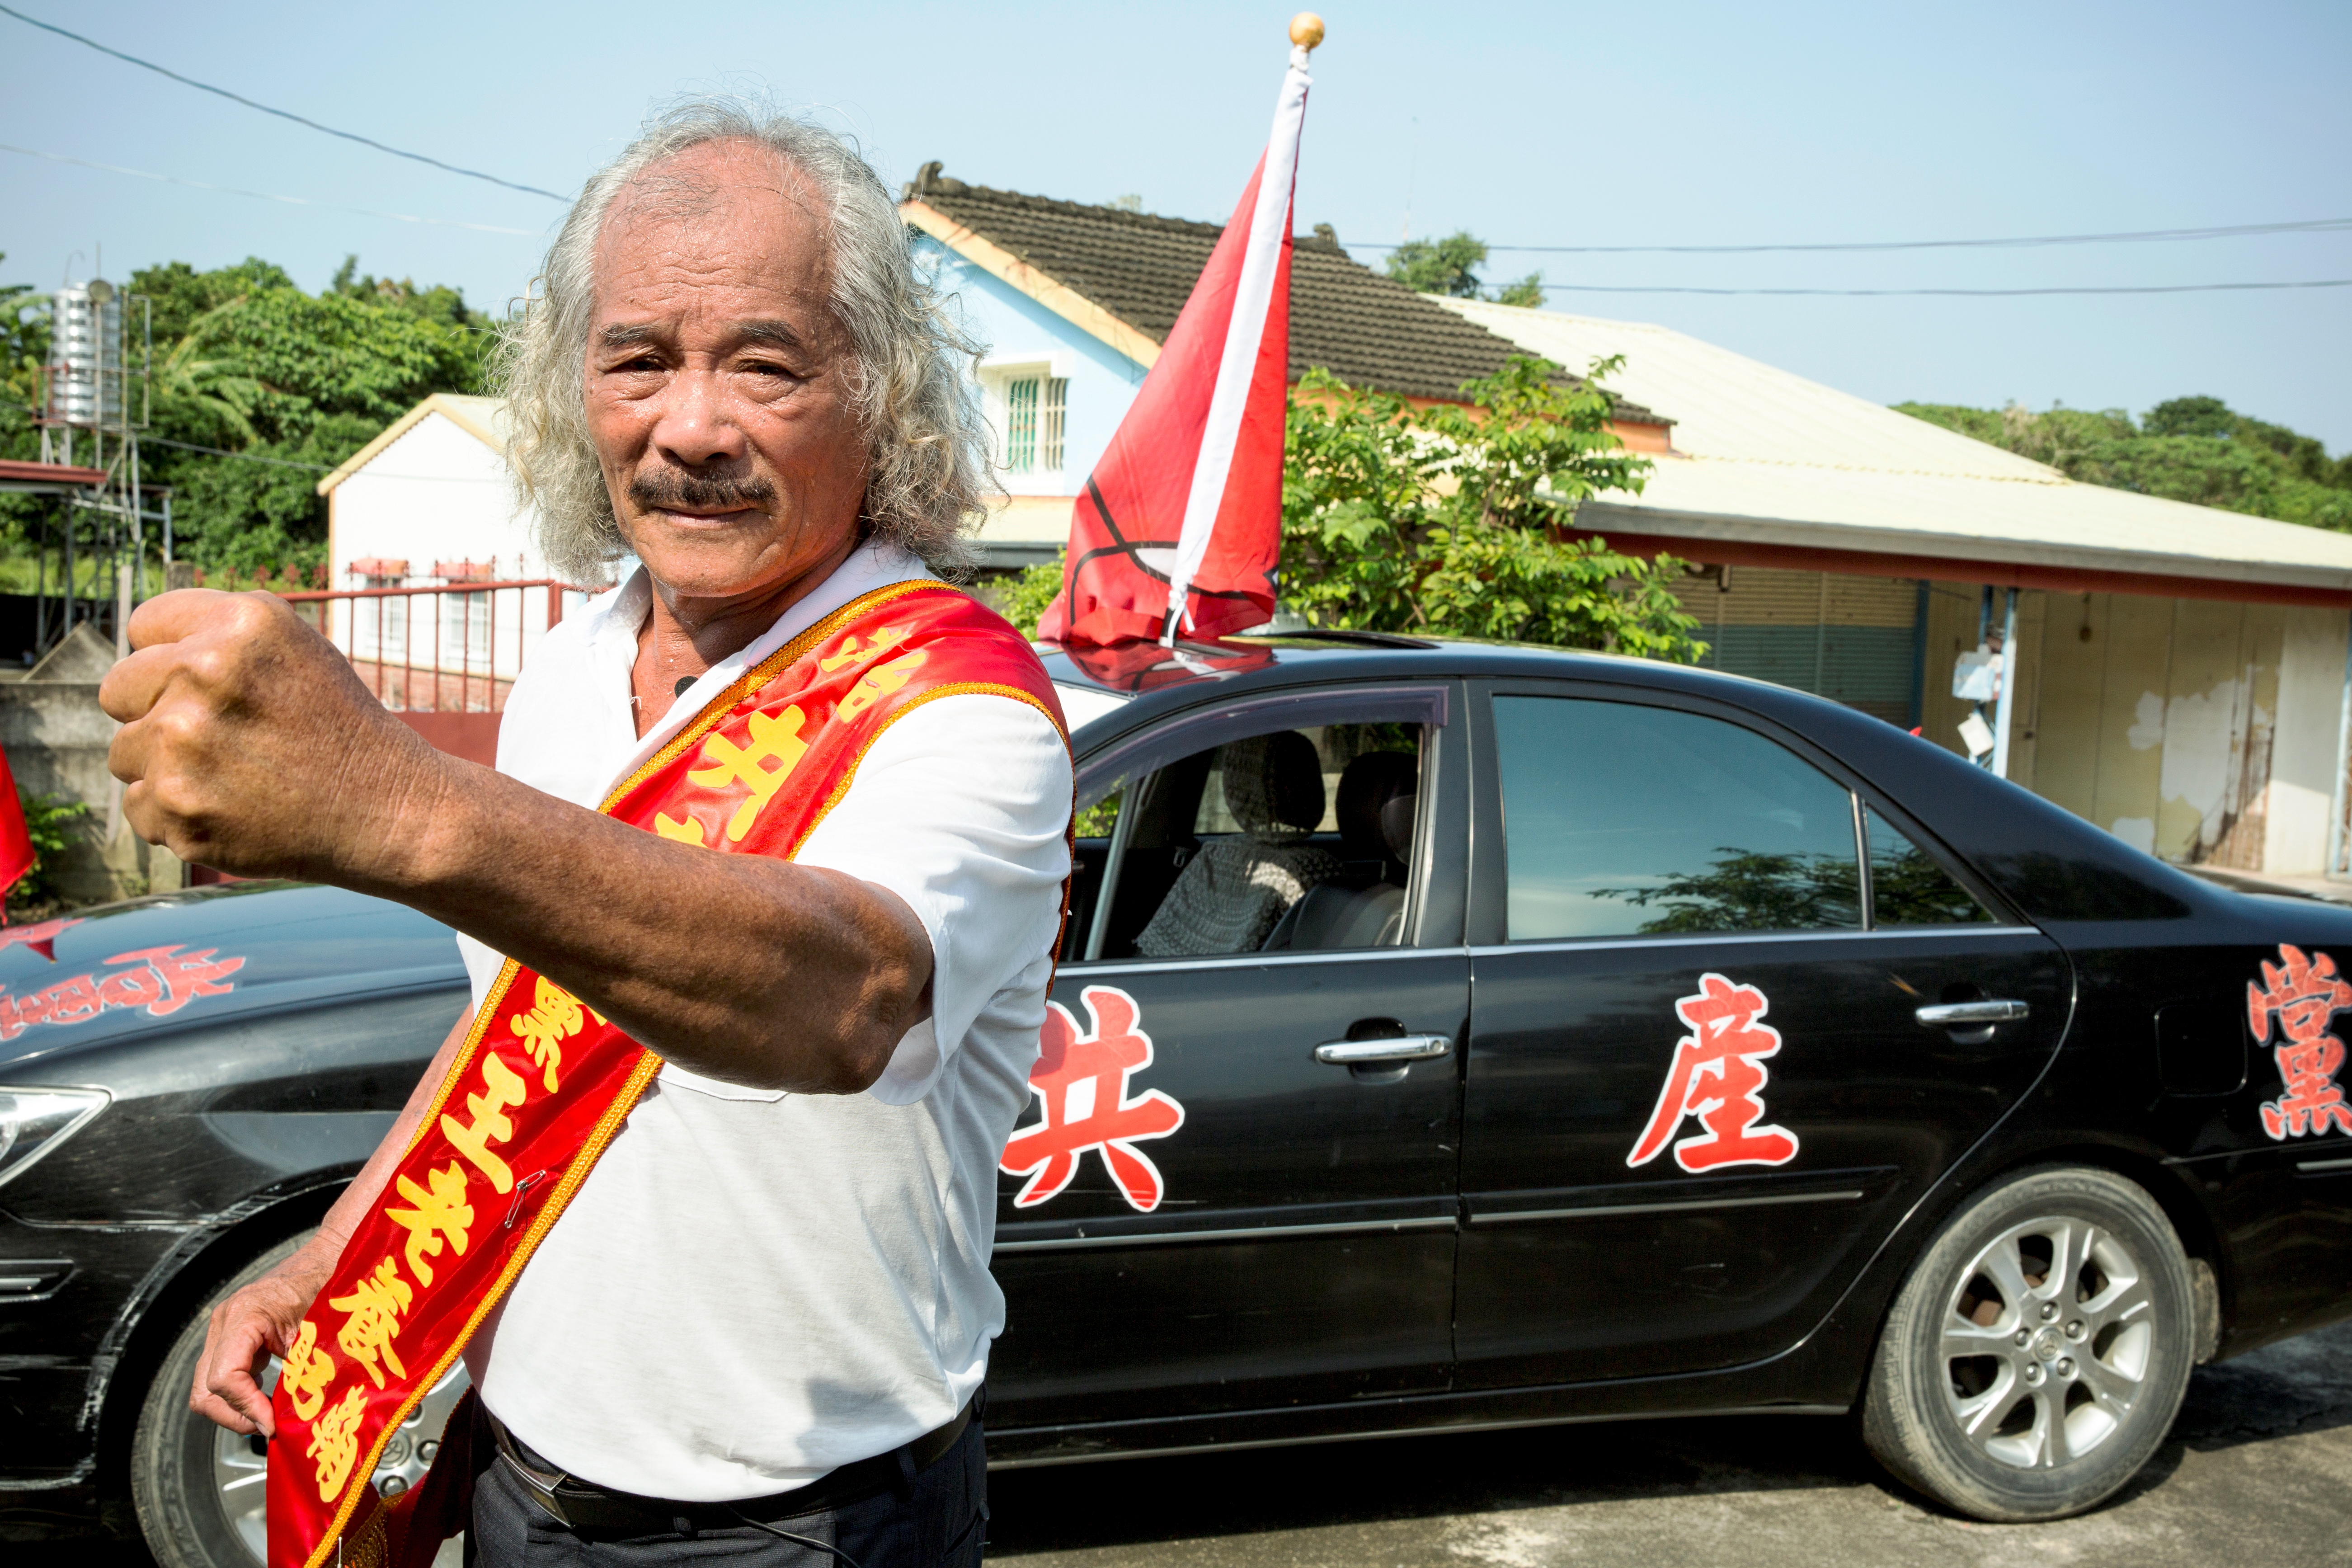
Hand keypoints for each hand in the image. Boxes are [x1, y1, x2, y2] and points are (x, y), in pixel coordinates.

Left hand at [100, 590, 450, 882]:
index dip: (177, 657)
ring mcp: (185, 745)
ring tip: (235, 776)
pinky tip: (234, 811)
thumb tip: (135, 654)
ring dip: (166, 766)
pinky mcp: (177, 809)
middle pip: (118, 689)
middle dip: (156, 710)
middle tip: (221, 736)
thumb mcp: (296, 648)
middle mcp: (205, 674)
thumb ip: (214, 634)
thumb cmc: (337, 727)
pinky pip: (137, 806)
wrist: (390, 811)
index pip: (145, 627)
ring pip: (124, 753)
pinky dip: (177, 814)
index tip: (216, 687)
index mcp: (241, 624)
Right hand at [193, 1251, 330, 1437]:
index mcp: (245, 1315)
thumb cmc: (329, 1284)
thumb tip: (296, 1418)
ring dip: (235, 1410)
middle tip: (270, 1426)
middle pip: (205, 1390)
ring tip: (269, 1418)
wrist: (329, 1257)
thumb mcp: (320, 1330)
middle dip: (236, 1415)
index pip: (224, 1377)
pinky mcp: (231, 1339)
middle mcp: (225, 1323)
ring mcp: (224, 1331)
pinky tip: (266, 1400)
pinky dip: (239, 1396)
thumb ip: (304, 1371)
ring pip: (206, 1389)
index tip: (272, 1423)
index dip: (246, 1407)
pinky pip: (220, 1377)